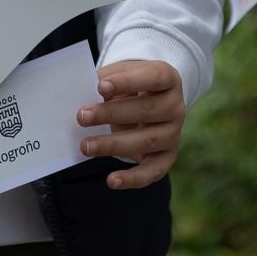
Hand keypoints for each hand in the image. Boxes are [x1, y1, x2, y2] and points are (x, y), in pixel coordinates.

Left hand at [78, 59, 185, 189]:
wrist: (150, 100)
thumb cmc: (129, 84)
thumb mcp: (120, 74)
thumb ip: (105, 80)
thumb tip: (81, 90)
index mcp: (167, 78)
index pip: (153, 78)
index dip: (128, 82)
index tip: (101, 87)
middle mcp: (175, 106)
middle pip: (147, 110)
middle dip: (111, 114)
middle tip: (81, 116)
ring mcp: (174, 133)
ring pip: (147, 141)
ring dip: (114, 145)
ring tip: (86, 146)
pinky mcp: (168, 156)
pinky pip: (154, 171)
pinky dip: (133, 178)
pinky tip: (111, 181)